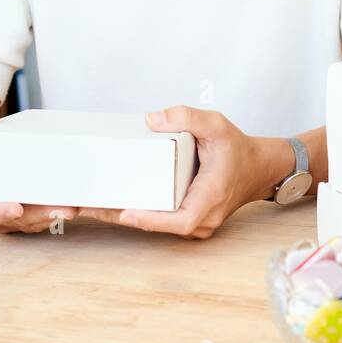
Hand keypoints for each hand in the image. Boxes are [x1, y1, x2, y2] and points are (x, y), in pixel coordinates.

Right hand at [0, 103, 77, 233]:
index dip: (0, 213)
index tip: (17, 208)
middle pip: (18, 222)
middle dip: (41, 216)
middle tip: (64, 209)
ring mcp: (13, 216)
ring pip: (35, 222)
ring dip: (55, 216)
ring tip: (75, 206)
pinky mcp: (29, 212)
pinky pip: (44, 216)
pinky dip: (59, 210)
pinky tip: (76, 202)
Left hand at [77, 105, 277, 239]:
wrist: (259, 168)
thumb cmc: (238, 149)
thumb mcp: (216, 124)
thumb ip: (187, 117)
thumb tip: (152, 119)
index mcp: (210, 197)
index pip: (180, 220)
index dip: (152, 220)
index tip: (127, 213)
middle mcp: (203, 218)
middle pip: (156, 225)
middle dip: (119, 216)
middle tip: (82, 208)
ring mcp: (195, 222)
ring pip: (154, 224)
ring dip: (120, 217)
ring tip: (84, 207)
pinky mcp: (187, 219)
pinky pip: (158, 219)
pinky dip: (133, 213)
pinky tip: (107, 204)